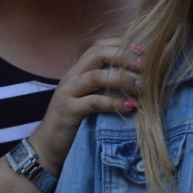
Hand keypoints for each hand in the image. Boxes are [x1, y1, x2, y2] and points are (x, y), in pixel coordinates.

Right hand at [28, 38, 142, 172]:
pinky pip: (94, 102)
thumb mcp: (89, 98)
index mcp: (78, 70)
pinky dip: (114, 103)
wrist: (47, 147)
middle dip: (125, 56)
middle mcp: (72, 77)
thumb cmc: (74, 122)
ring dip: (122, 79)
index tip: (144, 52)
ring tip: (142, 87)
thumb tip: (139, 79)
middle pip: (98, 53)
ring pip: (96, 76)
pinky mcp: (69, 111)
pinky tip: (131, 106)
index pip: (99, 45)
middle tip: (146, 66)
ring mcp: (68, 93)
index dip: (123, 45)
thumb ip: (106, 86)